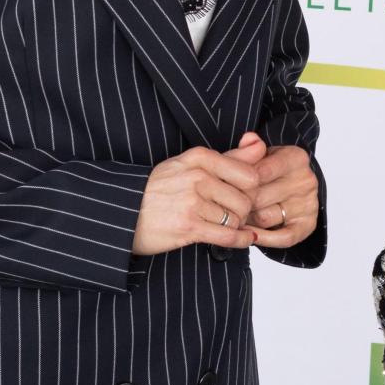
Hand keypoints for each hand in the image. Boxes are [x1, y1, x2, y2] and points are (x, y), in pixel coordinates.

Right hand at [132, 141, 266, 256]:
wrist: (125, 212)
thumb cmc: (160, 188)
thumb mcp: (192, 164)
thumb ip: (230, 156)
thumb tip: (259, 143)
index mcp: (200, 158)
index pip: (249, 175)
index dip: (251, 190)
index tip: (242, 195)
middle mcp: (197, 177)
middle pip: (245, 200)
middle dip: (243, 211)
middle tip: (232, 213)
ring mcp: (192, 203)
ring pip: (236, 219)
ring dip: (234, 226)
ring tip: (222, 224)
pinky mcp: (187, 227)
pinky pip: (227, 236)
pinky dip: (240, 240)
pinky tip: (243, 238)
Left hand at [227, 134, 319, 249]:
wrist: (285, 184)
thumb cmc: (264, 169)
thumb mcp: (254, 157)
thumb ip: (245, 151)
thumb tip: (248, 139)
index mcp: (296, 157)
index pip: (260, 172)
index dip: (236, 183)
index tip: (221, 188)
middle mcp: (306, 179)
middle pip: (260, 197)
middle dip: (237, 203)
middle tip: (220, 207)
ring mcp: (309, 203)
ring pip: (266, 217)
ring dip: (246, 220)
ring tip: (232, 217)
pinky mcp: (308, 225)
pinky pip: (283, 237)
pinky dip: (263, 238)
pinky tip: (247, 234)